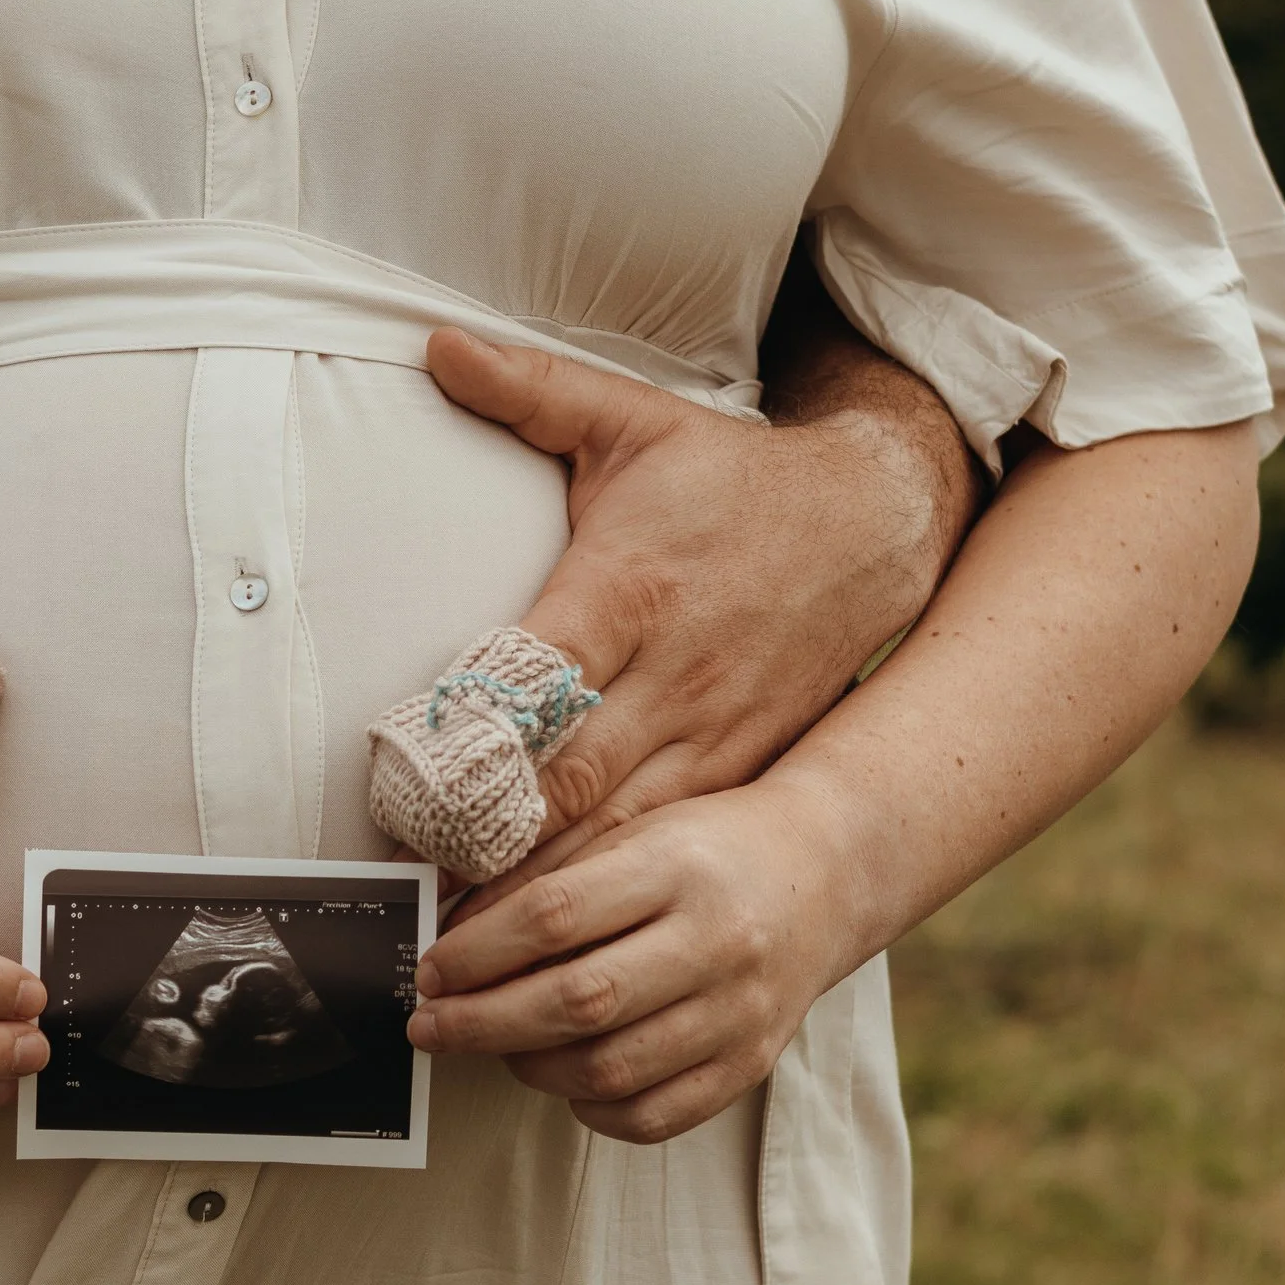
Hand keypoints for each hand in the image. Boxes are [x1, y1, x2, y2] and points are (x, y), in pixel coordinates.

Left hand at [406, 777, 851, 1143]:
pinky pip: (654, 1114)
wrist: (824, 872)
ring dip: (529, 1066)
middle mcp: (714, 941)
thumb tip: (453, 941)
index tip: (429, 969)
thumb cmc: (710, 845)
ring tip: (495, 1044)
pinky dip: (592, 1106)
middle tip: (429, 1025)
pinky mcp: (750, 1063)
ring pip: (609, 1067)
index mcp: (676, 866)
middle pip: (576, 1000)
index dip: (477, 951)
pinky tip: (564, 1076)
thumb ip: (553, 880)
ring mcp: (738, 1011)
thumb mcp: (637, 830)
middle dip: (482, 1021)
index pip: (554, 914)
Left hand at [422, 325, 973, 897]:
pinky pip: (668, 841)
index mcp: (629, 587)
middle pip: (575, 776)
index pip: (542, 677)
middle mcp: (673, 672)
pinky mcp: (742, 765)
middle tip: (418, 890)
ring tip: (471, 940)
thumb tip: (433, 344)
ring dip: (548, 883)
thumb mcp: (632, 418)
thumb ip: (528, 388)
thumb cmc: (730, 475)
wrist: (875, 520)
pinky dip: (612, 886)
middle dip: (496, 838)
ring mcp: (713, 730)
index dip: (478, 737)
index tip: (409, 782)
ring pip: (620, 829)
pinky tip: (559, 931)